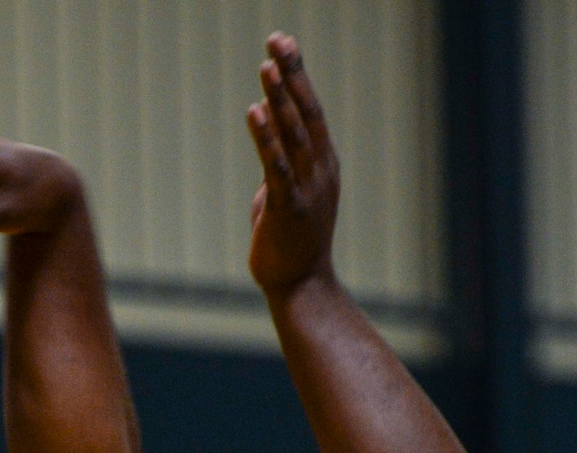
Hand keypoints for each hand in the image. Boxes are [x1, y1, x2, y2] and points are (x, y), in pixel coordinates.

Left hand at [246, 32, 340, 296]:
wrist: (302, 288)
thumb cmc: (292, 245)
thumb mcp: (287, 198)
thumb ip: (280, 172)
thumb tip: (270, 154)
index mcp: (323, 165)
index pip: (311, 111)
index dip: (298, 76)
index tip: (283, 45)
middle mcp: (321, 170)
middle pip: (307, 112)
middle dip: (292, 74)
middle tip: (278, 39)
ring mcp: (307, 188)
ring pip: (294, 134)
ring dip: (279, 99)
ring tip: (266, 67)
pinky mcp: (288, 208)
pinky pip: (276, 166)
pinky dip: (265, 137)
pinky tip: (253, 111)